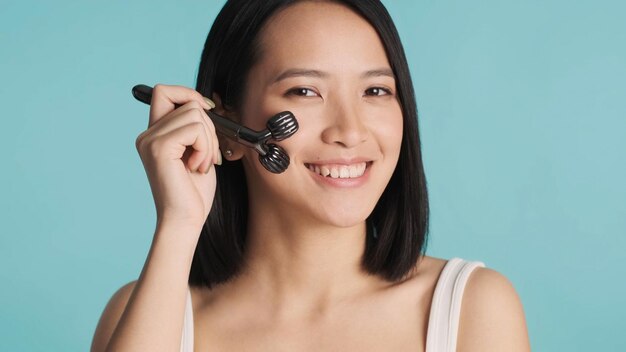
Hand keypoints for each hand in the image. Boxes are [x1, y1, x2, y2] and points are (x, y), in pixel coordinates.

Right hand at [135, 84, 219, 233]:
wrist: (184, 220)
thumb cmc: (193, 194)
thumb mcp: (197, 153)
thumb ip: (195, 129)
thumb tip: (204, 104)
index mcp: (154, 134)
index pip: (164, 91)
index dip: (189, 94)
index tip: (208, 112)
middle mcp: (147, 135)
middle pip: (188, 102)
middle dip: (209, 127)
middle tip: (207, 156)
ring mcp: (150, 140)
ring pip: (195, 114)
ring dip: (209, 140)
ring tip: (201, 164)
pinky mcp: (159, 148)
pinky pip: (195, 129)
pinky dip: (205, 148)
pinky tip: (197, 167)